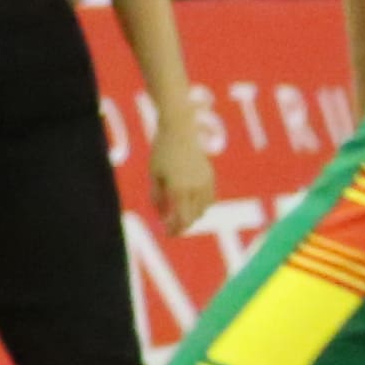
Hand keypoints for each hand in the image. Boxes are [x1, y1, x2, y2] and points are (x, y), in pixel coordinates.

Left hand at [145, 98, 217, 242]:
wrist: (180, 131)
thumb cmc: (162, 152)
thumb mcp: (154, 175)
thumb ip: (157, 197)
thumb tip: (161, 216)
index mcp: (179, 189)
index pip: (181, 219)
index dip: (175, 229)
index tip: (167, 233)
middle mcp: (195, 188)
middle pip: (193, 217)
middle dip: (183, 225)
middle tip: (172, 228)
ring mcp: (206, 182)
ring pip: (204, 210)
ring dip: (193, 216)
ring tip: (181, 216)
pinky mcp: (211, 176)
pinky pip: (210, 198)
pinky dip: (202, 206)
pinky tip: (192, 204)